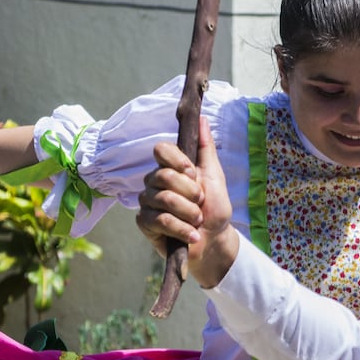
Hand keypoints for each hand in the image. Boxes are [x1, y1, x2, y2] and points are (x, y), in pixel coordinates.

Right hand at [136, 116, 238, 287]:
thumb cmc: (215, 209)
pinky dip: (181, 229)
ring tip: (198, 221)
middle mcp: (155, 183)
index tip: (193, 173)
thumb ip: (206, 148)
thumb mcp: (215, 176)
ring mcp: (148, 202)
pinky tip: (192, 235)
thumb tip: (201, 118)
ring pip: (163, 199)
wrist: (215, 242)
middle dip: (190, 193)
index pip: (161, 150)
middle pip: (163, 176)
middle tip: (201, 204)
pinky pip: (159, 220)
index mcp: (171, 168)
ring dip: (189, 213)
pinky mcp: (145, 223)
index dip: (177, 161)